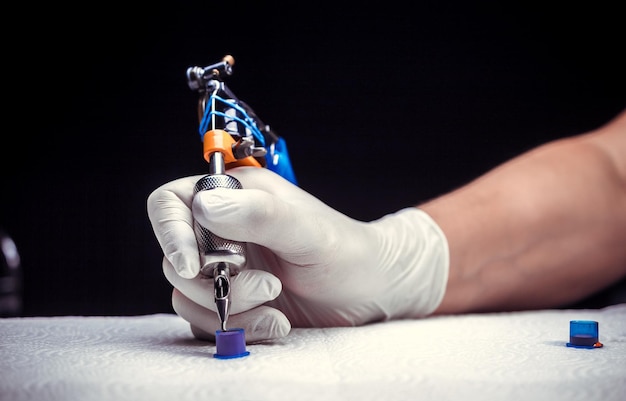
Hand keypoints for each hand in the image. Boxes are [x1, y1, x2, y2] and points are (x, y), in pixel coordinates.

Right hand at [147, 167, 448, 341]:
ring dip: (229, 310)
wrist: (370, 292)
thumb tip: (205, 206)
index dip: (170, 233)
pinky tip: (276, 326)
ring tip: (275, 309)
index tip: (194, 265)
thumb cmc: (346, 252)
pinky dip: (237, 329)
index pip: (171, 203)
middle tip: (268, 287)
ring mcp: (226, 270)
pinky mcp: (233, 303)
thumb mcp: (307, 231)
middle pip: (176, 258)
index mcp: (236, 198)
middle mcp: (223, 232)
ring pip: (187, 295)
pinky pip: (206, 322)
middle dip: (217, 283)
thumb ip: (260, 216)